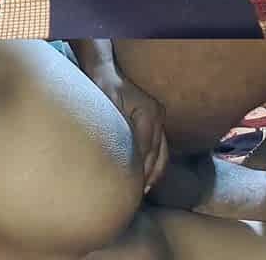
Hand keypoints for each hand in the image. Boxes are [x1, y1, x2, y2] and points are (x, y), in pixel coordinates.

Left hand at [87, 61, 168, 192]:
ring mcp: (159, 116)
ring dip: (154, 172)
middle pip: (158, 154)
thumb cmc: (103, 86)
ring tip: (143, 190)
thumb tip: (119, 157)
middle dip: (150, 176)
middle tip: (138, 195)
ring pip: (162, 152)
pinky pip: (159, 146)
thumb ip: (115, 131)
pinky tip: (145, 174)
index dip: (141, 170)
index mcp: (148, 113)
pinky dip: (154, 161)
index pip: (147, 149)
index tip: (133, 188)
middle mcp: (158, 115)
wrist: (105, 69)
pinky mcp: (155, 119)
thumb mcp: (106, 106)